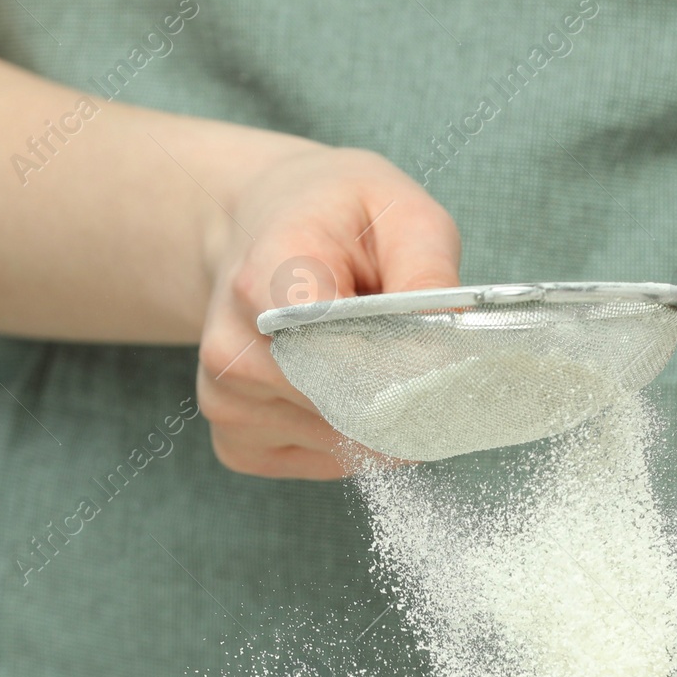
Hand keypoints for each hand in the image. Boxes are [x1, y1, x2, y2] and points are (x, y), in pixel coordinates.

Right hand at [198, 146, 460, 478]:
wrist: (265, 228)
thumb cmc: (339, 221)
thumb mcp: (402, 215)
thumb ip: (429, 277)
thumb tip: (449, 355)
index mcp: (271, 276)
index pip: (343, 354)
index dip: (407, 370)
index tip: (448, 364)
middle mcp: (235, 345)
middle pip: (351, 407)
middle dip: (406, 395)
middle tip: (422, 354)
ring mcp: (227, 399)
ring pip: (345, 442)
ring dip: (381, 415)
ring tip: (367, 356)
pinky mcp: (235, 440)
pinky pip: (323, 462)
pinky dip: (352, 437)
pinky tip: (341, 386)